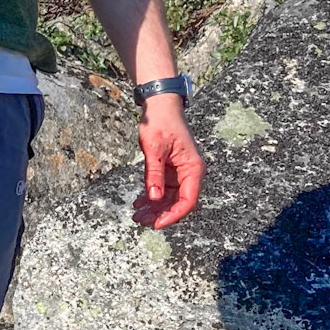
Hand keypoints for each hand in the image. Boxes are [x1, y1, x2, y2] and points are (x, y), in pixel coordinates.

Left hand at [132, 96, 204, 229]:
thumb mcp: (154, 149)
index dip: (173, 215)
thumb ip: (154, 174)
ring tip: (136, 215)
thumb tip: (154, 197)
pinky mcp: (171, 170)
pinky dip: (151, 197)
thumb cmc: (161, 122)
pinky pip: (163, 189)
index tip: (157, 224)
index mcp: (192, 168)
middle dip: (160, 214)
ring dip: (154, 208)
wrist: (161, 105)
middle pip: (178, 202)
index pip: (188, 200)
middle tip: (140, 220)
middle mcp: (190, 172)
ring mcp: (180, 172)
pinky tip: (138, 203)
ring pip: (170, 198)